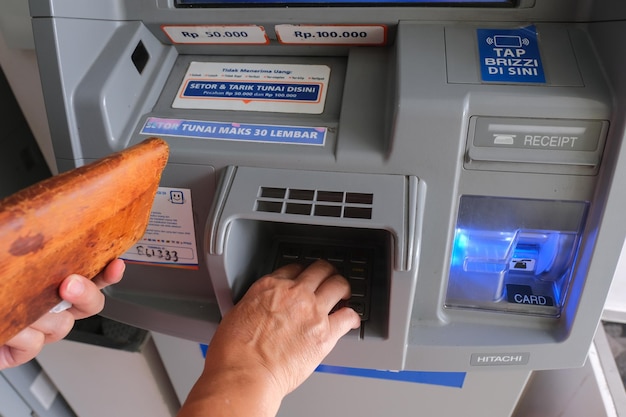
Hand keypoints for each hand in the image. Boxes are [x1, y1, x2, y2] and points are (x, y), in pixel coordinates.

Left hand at [0, 259, 124, 369]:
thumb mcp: (16, 265)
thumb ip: (39, 258)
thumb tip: (54, 244)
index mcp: (51, 282)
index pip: (89, 276)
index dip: (107, 273)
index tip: (116, 265)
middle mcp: (49, 307)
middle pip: (90, 305)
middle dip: (86, 294)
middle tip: (69, 285)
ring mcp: (38, 330)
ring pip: (61, 324)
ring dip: (39, 314)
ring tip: (15, 304)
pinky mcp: (21, 353)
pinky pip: (34, 344)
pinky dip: (19, 335)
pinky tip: (6, 330)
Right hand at [179, 260, 359, 416]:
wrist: (245, 373)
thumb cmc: (234, 352)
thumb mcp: (237, 313)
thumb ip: (254, 306)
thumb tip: (258, 312)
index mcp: (269, 287)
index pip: (293, 268)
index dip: (302, 272)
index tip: (304, 277)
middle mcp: (294, 294)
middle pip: (319, 269)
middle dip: (326, 272)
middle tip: (328, 278)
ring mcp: (312, 311)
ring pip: (338, 285)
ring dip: (342, 287)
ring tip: (344, 293)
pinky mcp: (325, 333)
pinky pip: (348, 316)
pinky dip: (352, 317)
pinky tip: (351, 320)